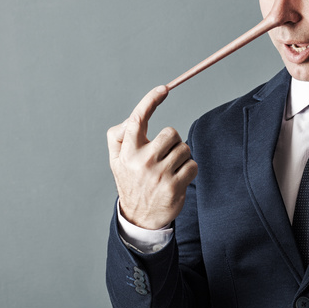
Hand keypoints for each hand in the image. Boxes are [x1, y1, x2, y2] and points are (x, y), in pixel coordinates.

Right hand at [107, 86, 197, 229]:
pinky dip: (189, 170)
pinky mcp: (175, 187)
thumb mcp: (116, 160)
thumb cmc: (131, 182)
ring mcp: (159, 175)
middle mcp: (142, 162)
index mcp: (126, 153)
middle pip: (170, 133)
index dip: (150, 100)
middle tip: (165, 154)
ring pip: (184, 148)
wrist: (139, 218)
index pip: (138, 119)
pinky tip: (178, 179)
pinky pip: (193, 165)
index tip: (163, 89)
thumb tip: (133, 117)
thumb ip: (119, 136)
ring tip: (170, 169)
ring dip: (181, 156)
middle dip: (172, 141)